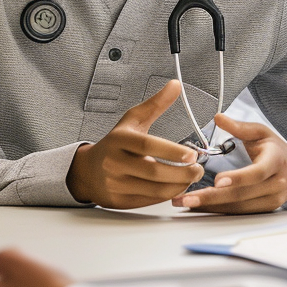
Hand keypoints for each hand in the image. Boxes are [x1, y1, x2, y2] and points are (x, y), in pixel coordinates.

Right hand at [66, 80, 204, 207]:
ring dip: (178, 185)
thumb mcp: (133, 120)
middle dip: (181, 173)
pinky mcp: (118, 201)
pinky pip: (148, 201)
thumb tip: (176, 84)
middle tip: (198, 169)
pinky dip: (167, 195)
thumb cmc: (116, 143)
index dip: (171, 151)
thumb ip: (156, 104)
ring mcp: (115, 184)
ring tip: (192, 177)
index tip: (193, 154)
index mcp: (119, 140)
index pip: (147, 145)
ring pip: (153, 190)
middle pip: (153, 171)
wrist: (88, 171)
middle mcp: (114, 162)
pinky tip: (178, 187)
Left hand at [172, 115, 286, 213]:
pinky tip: (201, 206)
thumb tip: (218, 117)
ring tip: (185, 203)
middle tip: (186, 198)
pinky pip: (240, 212)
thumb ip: (239, 127)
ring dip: (210, 206)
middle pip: (242, 194)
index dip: (238, 177)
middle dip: (212, 197)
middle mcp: (277, 183)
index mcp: (276, 161)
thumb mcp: (261, 132)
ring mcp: (272, 200)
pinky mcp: (265, 210)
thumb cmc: (276, 150)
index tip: (217, 180)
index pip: (258, 172)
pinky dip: (219, 210)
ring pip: (239, 206)